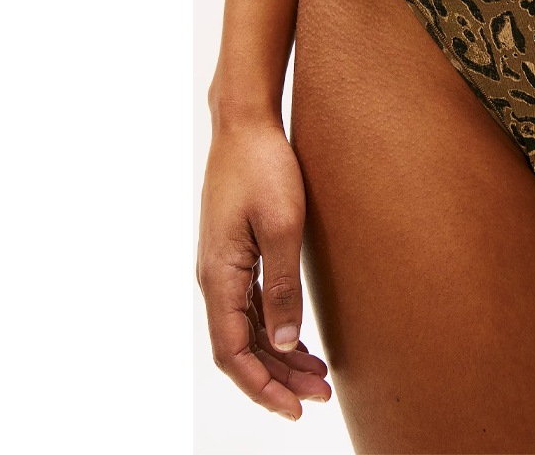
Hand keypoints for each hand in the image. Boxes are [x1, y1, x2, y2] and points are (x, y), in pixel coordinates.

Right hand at [196, 120, 330, 420]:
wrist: (246, 124)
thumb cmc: (265, 167)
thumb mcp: (283, 227)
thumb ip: (282, 287)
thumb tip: (284, 342)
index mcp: (219, 275)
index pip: (233, 352)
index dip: (262, 386)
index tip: (295, 409)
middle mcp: (214, 277)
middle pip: (240, 347)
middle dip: (277, 379)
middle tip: (320, 396)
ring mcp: (223, 267)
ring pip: (246, 330)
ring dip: (279, 357)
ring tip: (317, 377)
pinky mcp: (236, 255)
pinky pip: (250, 307)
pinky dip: (274, 330)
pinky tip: (300, 340)